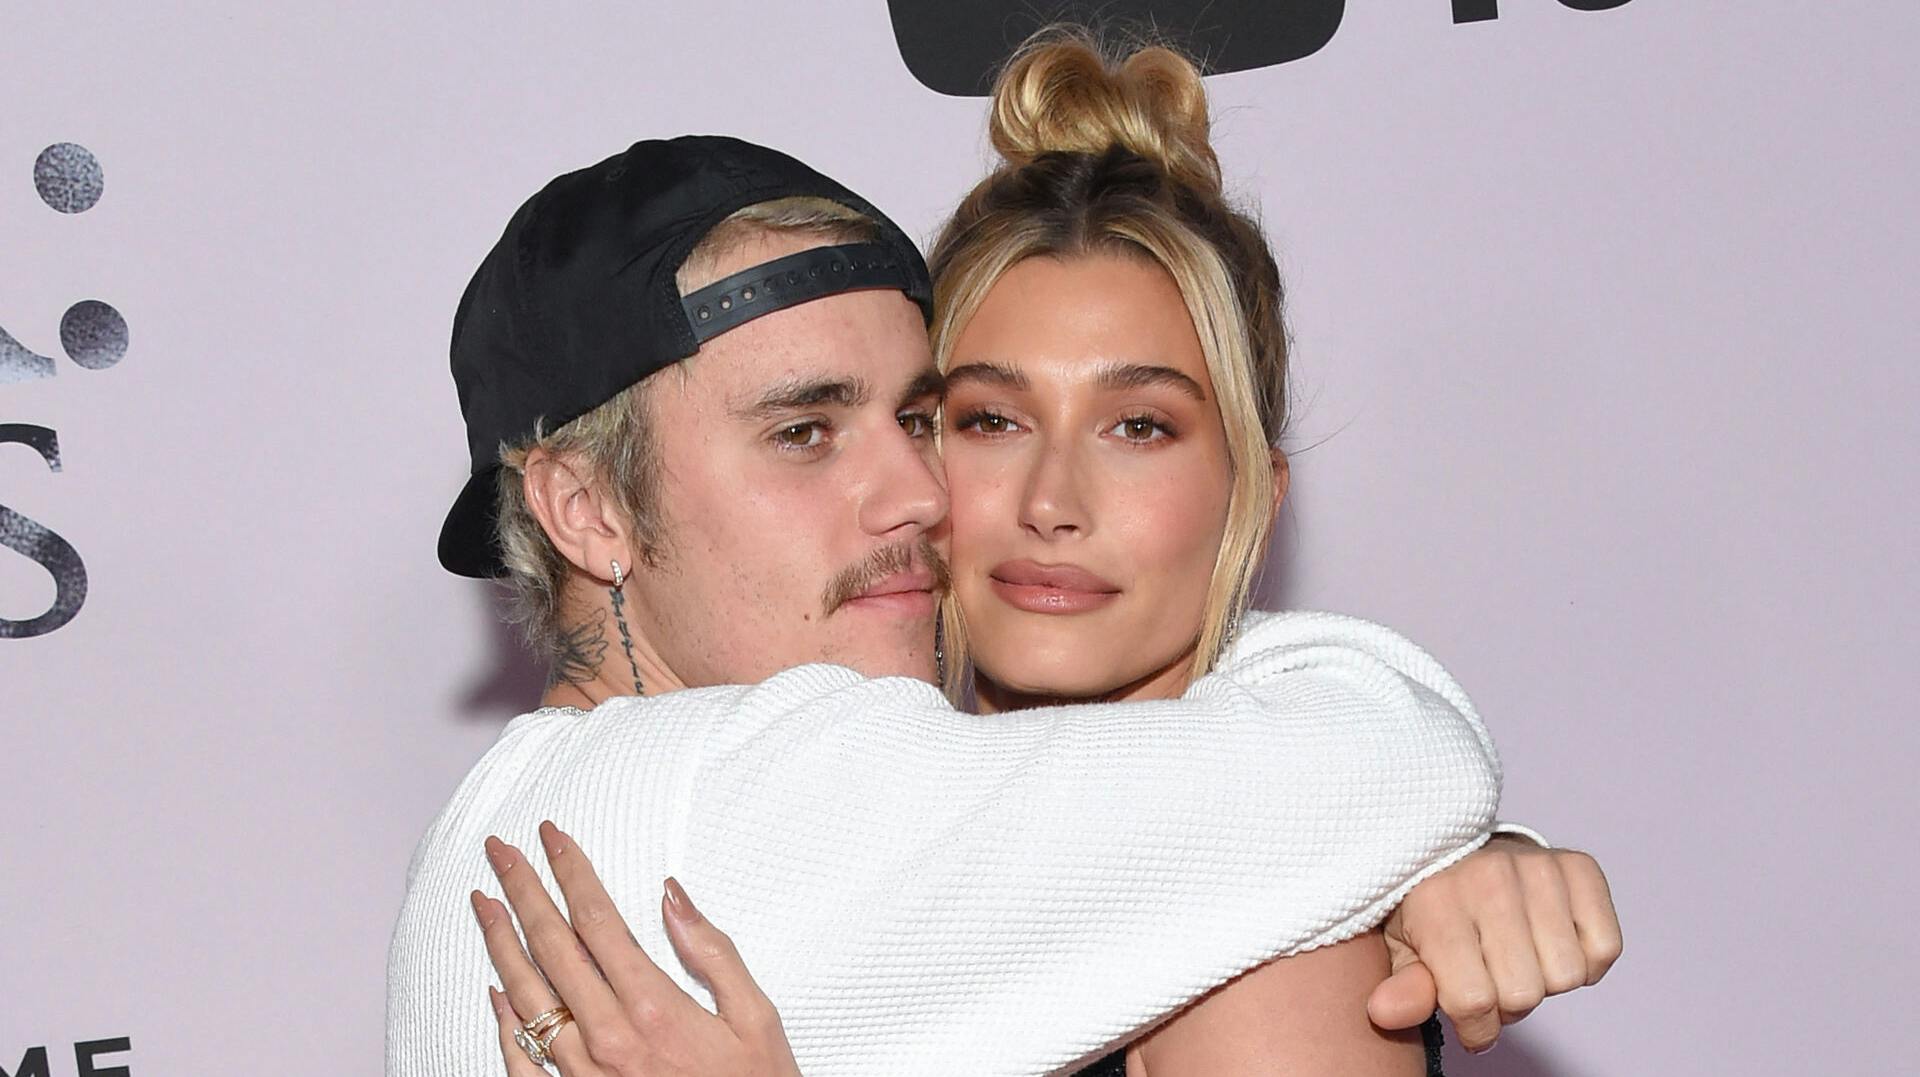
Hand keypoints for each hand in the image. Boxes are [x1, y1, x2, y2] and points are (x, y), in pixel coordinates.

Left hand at [472, 821, 802, 1075]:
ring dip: (501, 943)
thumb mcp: (757, 1019)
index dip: (571, 872)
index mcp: (654, 1008)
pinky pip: (523, 1060)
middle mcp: (608, 1037)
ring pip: (527, 995)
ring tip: (484, 903)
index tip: (552, 837)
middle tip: (501, 851)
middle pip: (552, 947)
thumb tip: (673, 896)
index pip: (598, 921)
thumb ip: (713, 953)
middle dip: (523, 891)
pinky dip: (503, 1022)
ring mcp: (583, 1074)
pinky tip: (494, 992)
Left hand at [1366, 836, 1620, 1052]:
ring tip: (1519, 955)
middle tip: (1492, 977)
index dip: (1474, 1026)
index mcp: (1436, 901)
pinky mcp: (1580, 867)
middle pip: (1524, 994)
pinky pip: (1605, 948)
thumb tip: (1385, 1012)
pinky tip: (1552, 940)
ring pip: (1566, 976)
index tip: (1468, 1016)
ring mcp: (1537, 868)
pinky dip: (1586, 960)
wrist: (1463, 847)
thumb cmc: (1432, 906)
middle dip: (1508, 1004)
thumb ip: (1403, 986)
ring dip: (1545, 981)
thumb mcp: (1404, 947)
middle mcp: (1488, 878)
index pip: (1472, 1000)